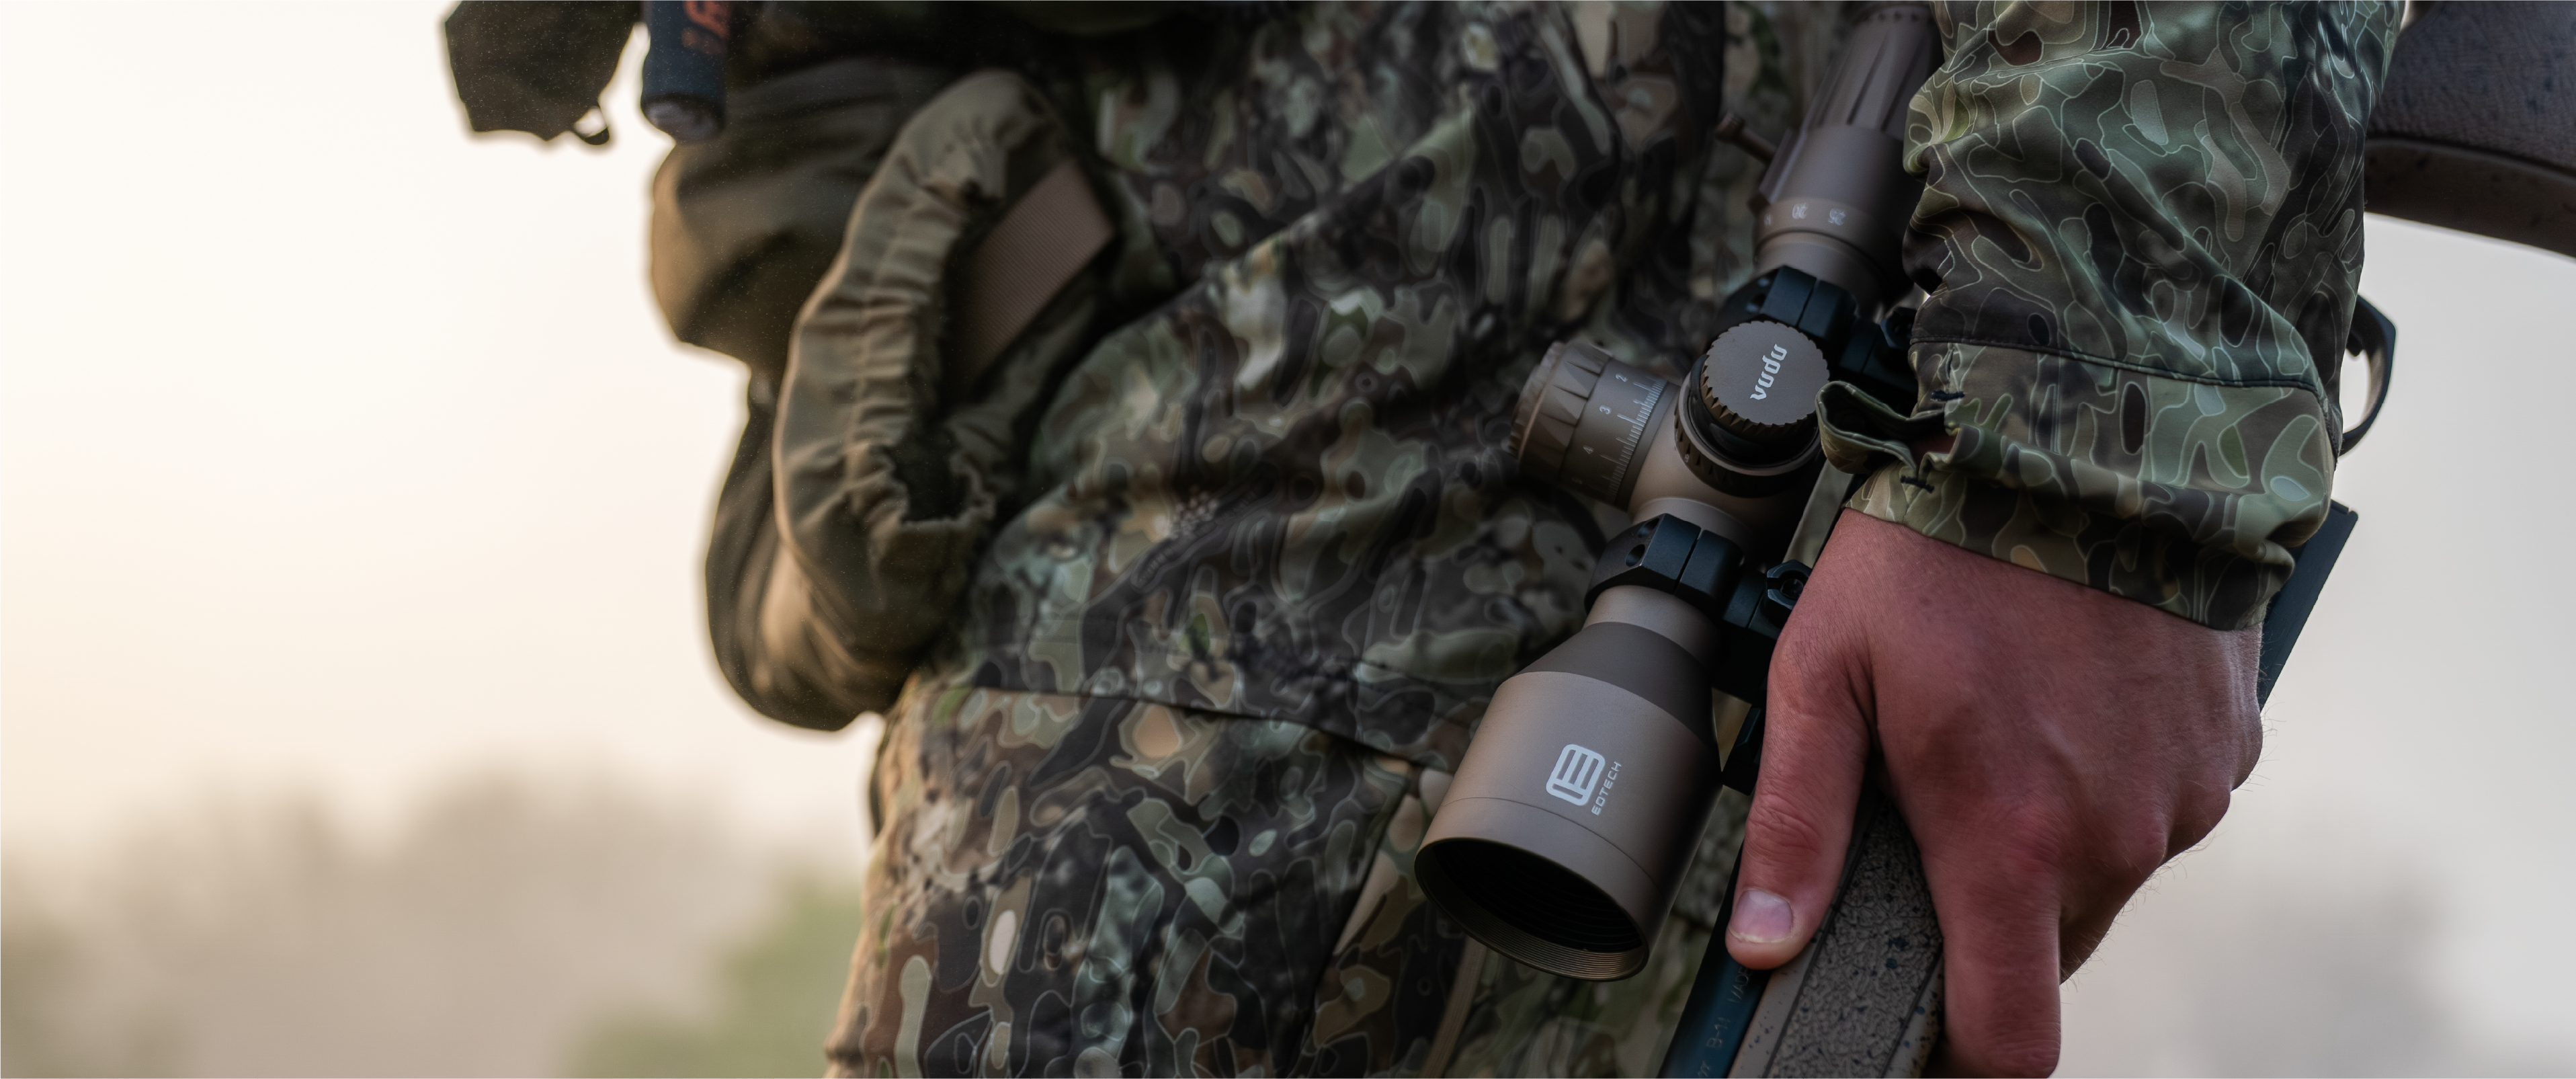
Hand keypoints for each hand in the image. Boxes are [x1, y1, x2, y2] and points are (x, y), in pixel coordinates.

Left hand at [1727, 511, 2262, 1077]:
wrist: (2086, 432)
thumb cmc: (1936, 549)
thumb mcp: (1823, 674)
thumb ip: (1795, 823)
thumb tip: (1763, 939)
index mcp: (2009, 840)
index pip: (2011, 1038)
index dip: (1962, 1063)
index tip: (1925, 1045)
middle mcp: (2115, 837)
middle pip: (2049, 950)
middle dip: (1991, 911)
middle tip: (1936, 809)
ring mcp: (2185, 793)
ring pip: (2107, 873)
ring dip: (2054, 834)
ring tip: (2002, 725)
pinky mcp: (2231, 745)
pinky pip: (2161, 804)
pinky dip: (2112, 777)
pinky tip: (2068, 695)